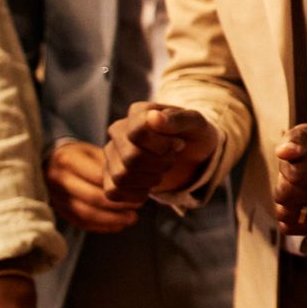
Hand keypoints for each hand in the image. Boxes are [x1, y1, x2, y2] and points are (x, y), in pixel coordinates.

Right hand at [45, 141, 137, 232]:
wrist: (51, 162)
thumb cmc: (79, 155)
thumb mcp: (92, 151)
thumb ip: (109, 165)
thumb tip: (135, 180)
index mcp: (68, 160)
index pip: (98, 177)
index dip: (120, 186)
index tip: (139, 189)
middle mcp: (58, 179)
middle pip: (92, 197)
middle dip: (119, 205)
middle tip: (139, 205)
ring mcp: (55, 197)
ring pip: (86, 214)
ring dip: (112, 219)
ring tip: (131, 219)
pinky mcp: (58, 210)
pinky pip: (80, 222)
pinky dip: (101, 226)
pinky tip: (117, 225)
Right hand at [101, 103, 215, 206]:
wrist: (192, 155)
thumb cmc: (193, 135)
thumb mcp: (196, 124)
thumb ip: (178, 119)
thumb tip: (154, 117)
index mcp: (138, 112)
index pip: (138, 132)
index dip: (163, 145)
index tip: (179, 143)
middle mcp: (118, 130)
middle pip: (131, 157)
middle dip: (160, 164)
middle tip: (172, 159)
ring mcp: (111, 153)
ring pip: (121, 177)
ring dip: (150, 180)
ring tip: (161, 171)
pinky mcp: (110, 175)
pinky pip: (113, 192)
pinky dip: (135, 195)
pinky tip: (149, 187)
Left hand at [274, 125, 306, 236]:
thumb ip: (296, 138)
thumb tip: (283, 153)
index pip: (297, 173)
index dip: (286, 167)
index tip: (295, 161)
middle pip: (288, 195)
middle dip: (282, 184)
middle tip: (294, 177)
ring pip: (288, 215)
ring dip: (286, 202)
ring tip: (300, 189)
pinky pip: (293, 229)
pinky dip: (291, 217)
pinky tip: (303, 205)